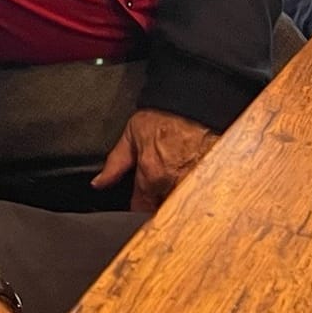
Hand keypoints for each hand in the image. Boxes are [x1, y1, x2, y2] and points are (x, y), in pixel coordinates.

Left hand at [91, 108, 216, 211]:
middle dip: (160, 205)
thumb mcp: (131, 134)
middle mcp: (173, 183)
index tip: (141, 201)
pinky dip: (197, 194)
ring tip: (177, 185)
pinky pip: (202, 196)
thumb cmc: (164, 116)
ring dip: (178, 201)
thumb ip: (115, 163)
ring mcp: (195, 182)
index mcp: (151, 176)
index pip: (141, 208)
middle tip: (159, 191)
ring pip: (182, 206)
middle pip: (164, 210)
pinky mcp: (212, 178)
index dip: (139, 207)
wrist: (193, 102)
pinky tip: (194, 184)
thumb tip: (99, 183)